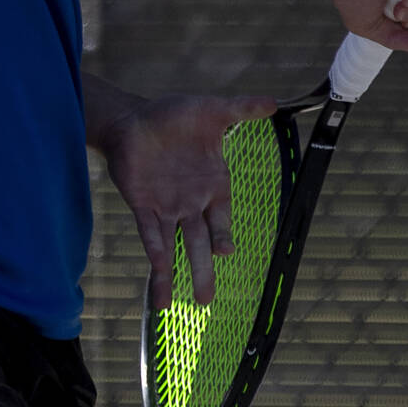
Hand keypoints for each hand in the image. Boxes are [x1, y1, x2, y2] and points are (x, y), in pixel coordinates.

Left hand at [98, 93, 275, 308]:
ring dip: (174, 275)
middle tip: (206, 301)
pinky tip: (156, 279)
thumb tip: (274, 101)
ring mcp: (166, 206)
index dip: (222, 235)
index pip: (221, 218)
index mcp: (212, 185)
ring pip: (174, 246)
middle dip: (203, 270)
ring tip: (175, 305)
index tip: (225, 250)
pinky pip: (149, 235)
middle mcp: (191, 202)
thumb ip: (241, 109)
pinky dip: (154, 257)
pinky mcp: (142, 205)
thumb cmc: (173, 116)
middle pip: (199, 242)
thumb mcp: (212, 110)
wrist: (133, 117)